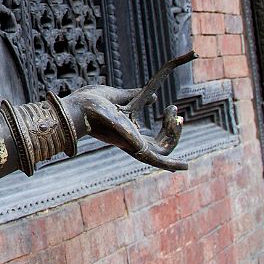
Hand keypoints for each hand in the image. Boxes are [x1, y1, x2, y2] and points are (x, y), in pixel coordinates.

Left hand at [59, 85, 185, 171]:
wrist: (79, 107)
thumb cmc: (90, 101)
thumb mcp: (118, 96)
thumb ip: (135, 96)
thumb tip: (154, 97)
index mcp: (128, 132)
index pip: (153, 139)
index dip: (168, 127)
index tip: (171, 107)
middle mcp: (132, 142)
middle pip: (162, 145)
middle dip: (173, 131)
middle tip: (177, 114)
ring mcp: (134, 146)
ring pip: (164, 151)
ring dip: (174, 135)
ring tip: (177, 117)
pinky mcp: (135, 148)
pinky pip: (157, 161)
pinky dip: (172, 165)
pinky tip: (185, 166)